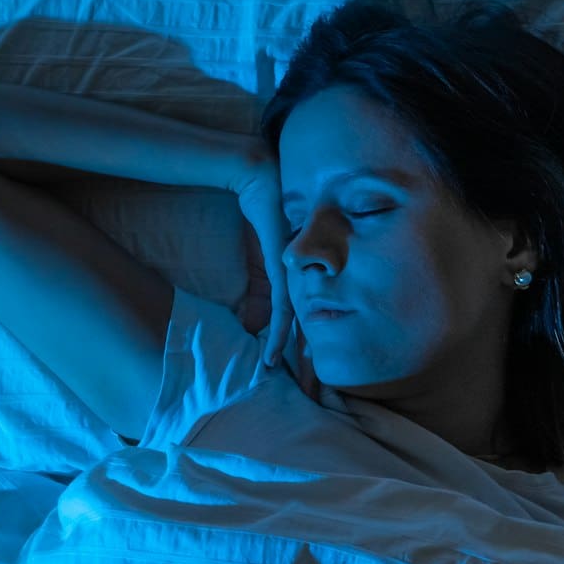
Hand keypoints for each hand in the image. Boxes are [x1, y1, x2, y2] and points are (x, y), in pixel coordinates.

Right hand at [228, 147, 311, 383]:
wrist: (253, 174)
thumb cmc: (253, 211)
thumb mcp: (255, 260)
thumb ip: (257, 292)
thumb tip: (252, 327)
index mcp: (301, 275)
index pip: (307, 317)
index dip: (305, 346)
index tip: (306, 373)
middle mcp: (304, 273)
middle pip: (310, 322)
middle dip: (308, 357)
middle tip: (311, 389)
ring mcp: (298, 266)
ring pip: (302, 317)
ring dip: (296, 348)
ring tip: (297, 376)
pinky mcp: (284, 260)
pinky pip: (283, 301)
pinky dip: (279, 327)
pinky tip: (275, 349)